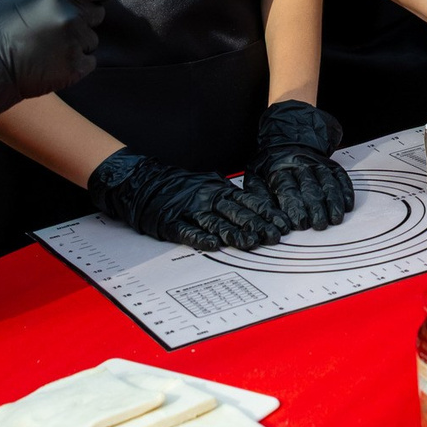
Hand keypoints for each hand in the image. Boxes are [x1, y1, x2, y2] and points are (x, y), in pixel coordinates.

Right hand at [0, 0, 111, 126]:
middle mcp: (73, 18)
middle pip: (98, 14)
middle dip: (84, 17)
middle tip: (59, 26)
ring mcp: (76, 44)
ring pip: (92, 39)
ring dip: (78, 42)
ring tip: (52, 46)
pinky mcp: (75, 68)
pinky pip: (90, 61)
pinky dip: (77, 61)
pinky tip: (56, 61)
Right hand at [87, 149, 285, 251]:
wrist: (144, 181)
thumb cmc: (181, 187)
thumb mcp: (208, 186)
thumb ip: (229, 199)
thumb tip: (256, 211)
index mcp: (218, 189)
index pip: (248, 202)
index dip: (266, 214)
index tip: (282, 224)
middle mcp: (206, 198)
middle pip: (236, 213)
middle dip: (257, 226)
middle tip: (273, 237)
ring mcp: (189, 210)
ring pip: (216, 223)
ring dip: (235, 234)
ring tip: (251, 243)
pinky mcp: (171, 222)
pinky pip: (188, 231)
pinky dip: (201, 238)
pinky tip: (213, 245)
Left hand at [248, 100, 353, 232]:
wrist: (288, 139)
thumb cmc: (270, 165)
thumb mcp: (255, 176)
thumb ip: (258, 196)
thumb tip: (266, 217)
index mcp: (279, 168)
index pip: (287, 189)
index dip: (294, 207)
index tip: (299, 223)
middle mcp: (300, 165)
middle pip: (310, 187)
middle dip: (315, 207)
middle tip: (318, 225)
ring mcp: (317, 164)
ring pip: (327, 182)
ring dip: (333, 202)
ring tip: (335, 219)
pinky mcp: (331, 165)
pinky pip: (340, 177)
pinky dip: (346, 191)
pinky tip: (347, 205)